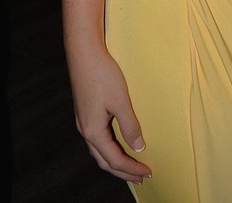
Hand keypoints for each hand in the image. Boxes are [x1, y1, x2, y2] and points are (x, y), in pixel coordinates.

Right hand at [71, 49, 150, 183]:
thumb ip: (130, 126)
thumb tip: (139, 148)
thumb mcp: (120, 101)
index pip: (114, 159)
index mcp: (93, 131)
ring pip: (100, 151)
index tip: (148, 173)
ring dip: (116, 161)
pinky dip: (111, 148)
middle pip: (105, 161)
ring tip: (132, 165)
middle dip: (123, 171)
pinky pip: (99, 140)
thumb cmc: (102, 74)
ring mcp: (84, 123)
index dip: (131, 168)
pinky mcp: (86, 114)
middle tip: (141, 178)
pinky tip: (120, 144)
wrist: (84, 53)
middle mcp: (85, 131)